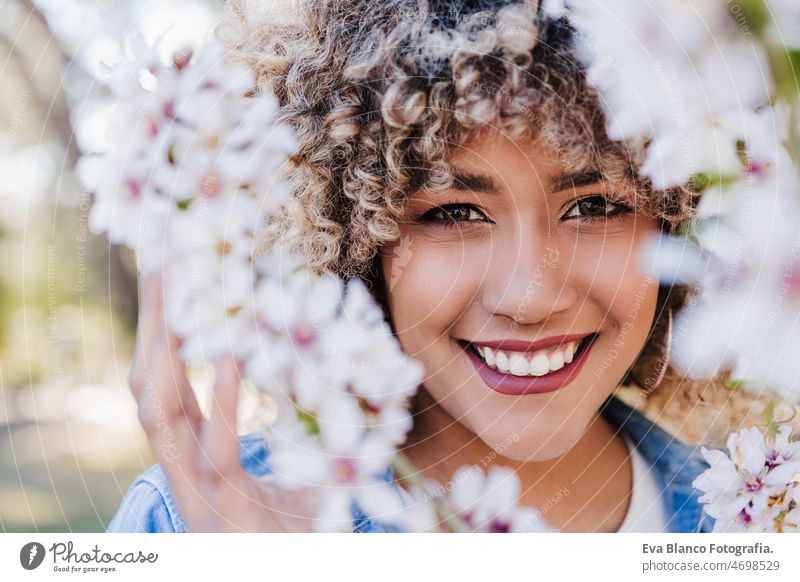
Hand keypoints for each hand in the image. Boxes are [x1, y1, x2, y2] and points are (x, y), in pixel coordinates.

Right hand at [128, 273, 314, 531]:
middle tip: (164, 268)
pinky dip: (222, 402)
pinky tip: (229, 358)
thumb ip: (299, 414)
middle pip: (150, 389)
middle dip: (152, 329)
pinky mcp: (227, 511)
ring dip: (167, 355)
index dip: (158, 334)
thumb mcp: (297, 461)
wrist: (300, 566)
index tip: (168, 282)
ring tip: (184, 298)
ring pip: (162, 417)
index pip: (163, 384)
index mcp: (194, 454)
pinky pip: (217, 450)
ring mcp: (200, 491)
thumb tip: (323, 355)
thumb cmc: (304, 520)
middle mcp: (185, 470)